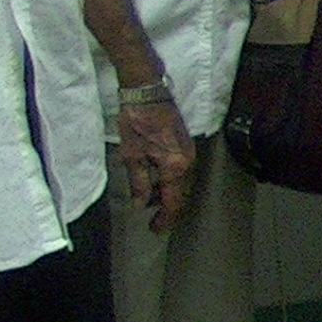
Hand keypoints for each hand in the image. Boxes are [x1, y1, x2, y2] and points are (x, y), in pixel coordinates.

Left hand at [117, 96, 197, 231]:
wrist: (147, 91)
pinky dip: (170, 180)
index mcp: (174, 166)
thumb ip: (138, 183)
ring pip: (180, 182)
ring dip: (166, 193)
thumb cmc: (136, 121)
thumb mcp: (132, 155)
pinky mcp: (186, 144)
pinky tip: (155, 180)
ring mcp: (189, 152)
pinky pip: (181, 170)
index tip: (155, 230)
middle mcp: (187, 162)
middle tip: (151, 219)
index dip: (164, 218)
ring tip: (148, 199)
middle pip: (180, 193)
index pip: (172, 201)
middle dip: (165, 207)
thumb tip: (141, 204)